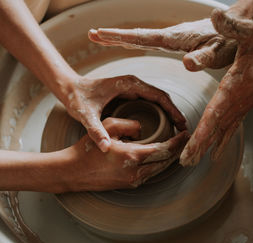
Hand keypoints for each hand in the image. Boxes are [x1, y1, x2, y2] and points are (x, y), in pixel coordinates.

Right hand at [61, 117, 189, 191]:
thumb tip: (143, 130)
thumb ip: (130, 124)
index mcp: (133, 156)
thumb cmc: (88, 149)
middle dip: (178, 150)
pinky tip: (160, 155)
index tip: (185, 133)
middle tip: (184, 139)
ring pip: (160, 169)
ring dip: (169, 158)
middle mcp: (137, 172)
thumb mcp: (109, 126)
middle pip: (167, 161)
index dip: (179, 141)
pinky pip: (150, 173)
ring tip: (175, 146)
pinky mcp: (130, 185)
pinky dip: (159, 164)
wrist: (73, 172)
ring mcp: (134, 181)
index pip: (166, 149)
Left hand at [62, 75, 186, 152]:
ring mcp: (132, 87)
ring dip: (169, 112)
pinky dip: (160, 112)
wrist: (69, 88)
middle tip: (183, 130)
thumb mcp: (85, 115)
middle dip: (174, 113)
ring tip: (177, 129)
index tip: (181, 124)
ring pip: (157, 99)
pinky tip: (163, 125)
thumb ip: (95, 130)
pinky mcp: (130, 93)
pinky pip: (150, 102)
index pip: (159, 96)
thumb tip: (105, 147)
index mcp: (129, 84)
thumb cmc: (77, 98)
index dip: (172, 110)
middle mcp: (133, 83)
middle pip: (162, 97)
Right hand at [88, 19, 236, 70]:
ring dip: (123, 37)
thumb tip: (185, 62)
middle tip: (93, 34)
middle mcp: (172, 35)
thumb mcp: (220, 54)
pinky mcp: (181, 40)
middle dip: (114, 36)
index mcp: (176, 39)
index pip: (142, 38)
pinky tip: (136, 43)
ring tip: (105, 38)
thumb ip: (203, 58)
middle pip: (137, 35)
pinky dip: (138, 40)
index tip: (99, 34)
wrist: (240, 24)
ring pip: (144, 37)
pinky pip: (153, 40)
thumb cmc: (232, 41)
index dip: (120, 37)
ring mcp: (175, 37)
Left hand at [179, 10, 252, 164]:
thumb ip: (232, 25)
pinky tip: (214, 154)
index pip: (215, 114)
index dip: (203, 134)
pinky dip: (220, 142)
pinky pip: (229, 128)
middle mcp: (236, 102)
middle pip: (215, 129)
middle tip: (184, 164)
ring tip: (191, 162)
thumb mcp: (251, 31)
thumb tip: (215, 15)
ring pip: (221, 132)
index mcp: (233, 88)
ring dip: (207, 147)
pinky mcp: (242, 107)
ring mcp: (240, 107)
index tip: (192, 150)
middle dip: (200, 147)